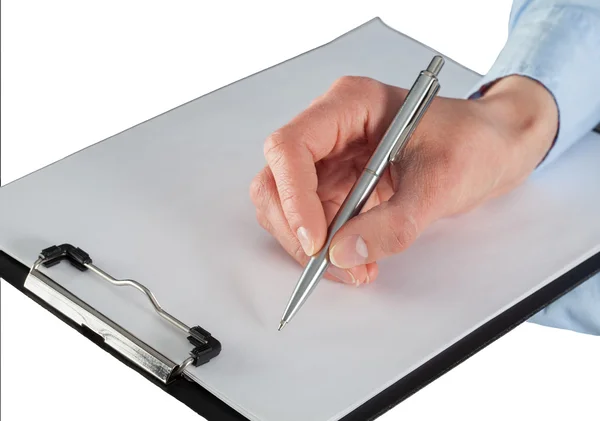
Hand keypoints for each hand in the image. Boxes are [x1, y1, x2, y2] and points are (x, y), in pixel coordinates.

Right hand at [250, 75, 557, 284]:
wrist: (493, 148)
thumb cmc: (475, 142)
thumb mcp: (441, 182)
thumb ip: (393, 222)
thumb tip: (345, 254)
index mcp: (350, 104)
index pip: (291, 147)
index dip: (295, 197)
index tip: (317, 241)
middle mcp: (331, 128)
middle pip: (277, 180)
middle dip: (296, 228)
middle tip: (329, 263)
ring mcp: (331, 158)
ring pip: (287, 206)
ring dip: (311, 245)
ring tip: (354, 268)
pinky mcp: (338, 184)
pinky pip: (313, 221)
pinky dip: (327, 248)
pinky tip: (356, 261)